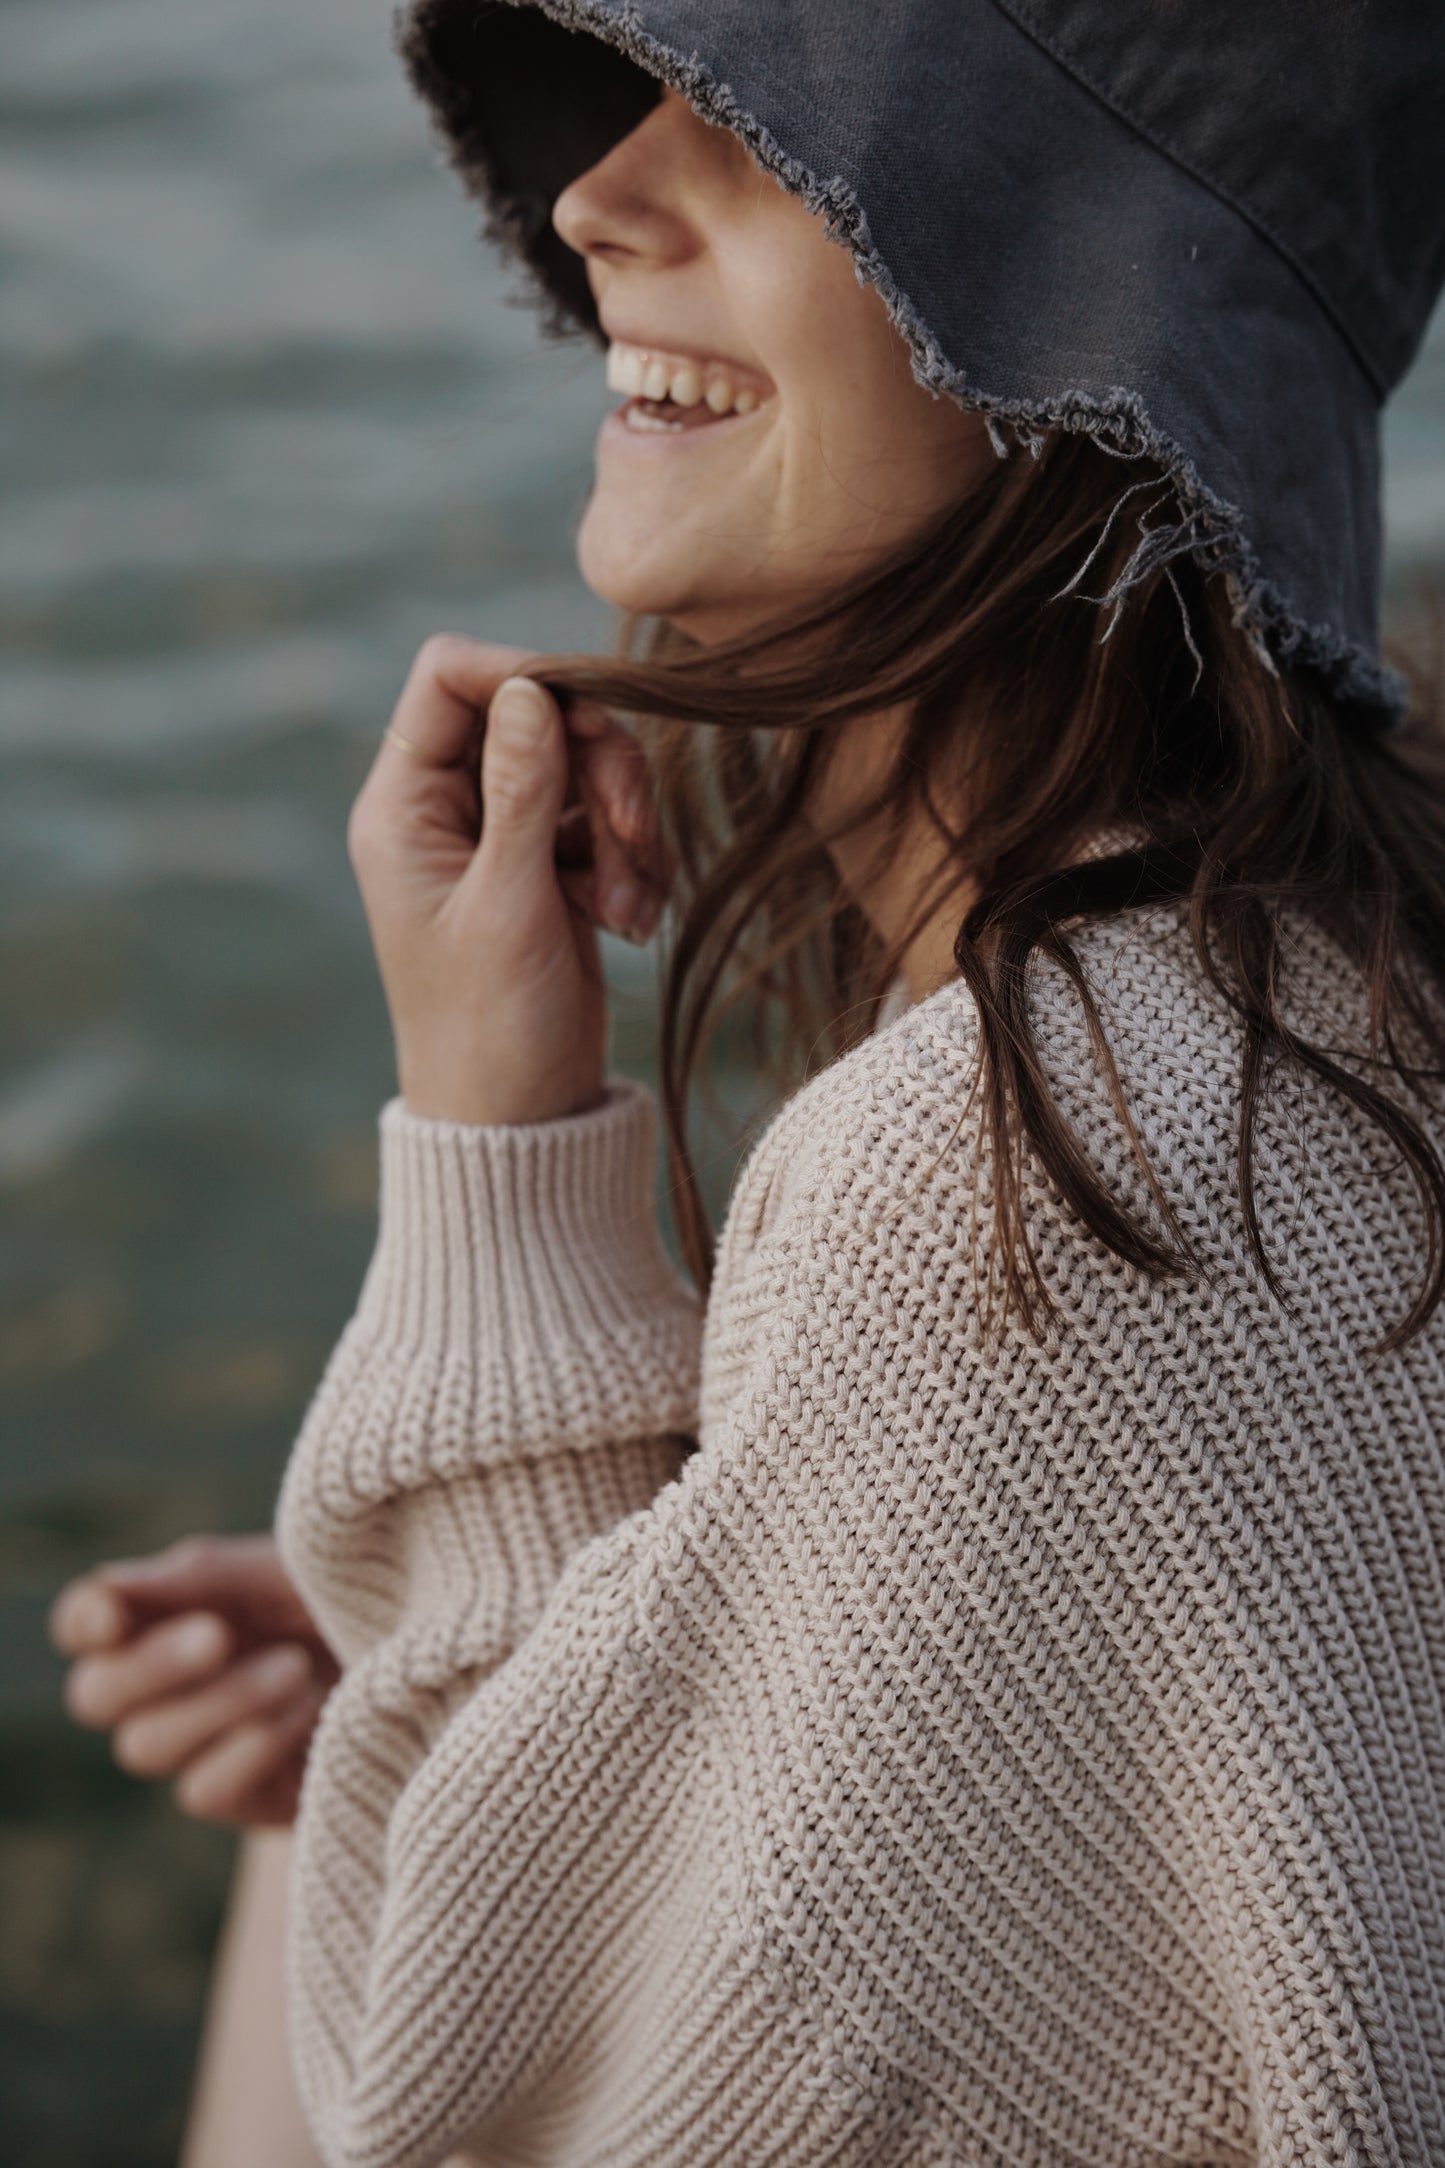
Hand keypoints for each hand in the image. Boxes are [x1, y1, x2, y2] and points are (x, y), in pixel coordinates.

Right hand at [49, 1536, 336, 1827]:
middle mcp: (168, 1684)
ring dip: (221, 1701)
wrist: (436, 1656)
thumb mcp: (290, 1568)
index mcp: (169, 1612)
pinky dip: (256, 1743)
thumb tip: (109, 1586)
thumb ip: (204, 1576)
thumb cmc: (354, 1597)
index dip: (85, 1621)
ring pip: (145, 1744)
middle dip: (151, 1665)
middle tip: (218, 1636)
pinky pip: (204, 1788)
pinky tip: (315, 1708)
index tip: (114, 1614)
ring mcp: (198, 1745)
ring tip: (296, 1667)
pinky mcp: (240, 1796)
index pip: (86, 1623)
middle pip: (95, 1695)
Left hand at [347, 636, 671, 1125]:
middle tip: (632, 832)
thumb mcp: (511, 903)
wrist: (519, 1123)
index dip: (525, 679)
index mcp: (403, 808)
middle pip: (536, 714)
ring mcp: (503, 841)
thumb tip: (528, 687)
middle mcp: (446, 812)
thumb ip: (523, 789)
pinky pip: (609, 824)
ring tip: (631, 908)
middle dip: (601, 766)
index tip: (589, 720)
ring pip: (586, 768)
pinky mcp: (553, 873)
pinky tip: (632, 924)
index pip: (451, 676)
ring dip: (629, 827)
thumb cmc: (492, 1027)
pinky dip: (636, 865)